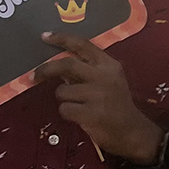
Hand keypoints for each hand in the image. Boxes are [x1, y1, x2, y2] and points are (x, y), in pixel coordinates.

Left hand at [35, 32, 161, 161]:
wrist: (133, 132)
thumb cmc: (116, 105)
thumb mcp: (109, 80)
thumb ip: (87, 70)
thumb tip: (58, 64)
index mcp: (109, 65)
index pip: (82, 44)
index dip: (61, 38)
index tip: (45, 36)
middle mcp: (104, 76)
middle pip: (66, 64)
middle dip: (46, 69)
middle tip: (35, 75)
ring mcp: (98, 95)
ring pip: (62, 91)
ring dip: (64, 99)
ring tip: (78, 105)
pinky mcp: (92, 113)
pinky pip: (64, 109)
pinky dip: (67, 114)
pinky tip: (81, 116)